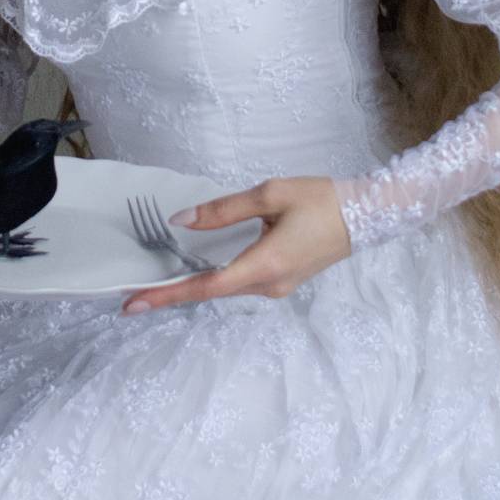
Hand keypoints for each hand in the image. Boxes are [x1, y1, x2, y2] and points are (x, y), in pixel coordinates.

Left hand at [119, 176, 351, 315]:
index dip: (167, 295)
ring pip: (225, 287)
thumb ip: (224, 210)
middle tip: (133, 296)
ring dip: (193, 285)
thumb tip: (182, 221)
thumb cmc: (320, 200)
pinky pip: (240, 281)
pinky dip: (214, 277)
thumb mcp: (269, 195)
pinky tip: (197, 268)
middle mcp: (268, 285)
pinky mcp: (282, 281)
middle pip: (211, 291)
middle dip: (172, 293)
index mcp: (264, 265)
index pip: (205, 286)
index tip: (133, 304)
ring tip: (156, 283)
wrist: (366, 215)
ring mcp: (277, 287)